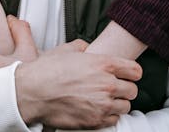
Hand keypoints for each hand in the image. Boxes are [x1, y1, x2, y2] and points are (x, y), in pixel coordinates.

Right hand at [15, 52, 141, 129]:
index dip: (132, 71)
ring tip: (105, 98)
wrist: (33, 92)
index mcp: (102, 64)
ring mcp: (102, 104)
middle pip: (133, 90)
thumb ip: (83, 47)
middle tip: (115, 86)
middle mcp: (106, 84)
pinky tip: (98, 108)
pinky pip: (114, 120)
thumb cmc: (47, 71)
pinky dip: (109, 115)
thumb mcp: (66, 49)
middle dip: (125, 88)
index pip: (135, 70)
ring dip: (118, 102)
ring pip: (125, 106)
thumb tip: (88, 48)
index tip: (128, 73)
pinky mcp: (95, 121)